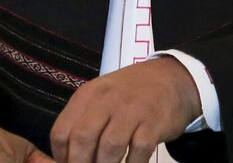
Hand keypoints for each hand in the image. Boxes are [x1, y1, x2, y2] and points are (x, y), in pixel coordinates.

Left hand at [49, 56, 201, 162]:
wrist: (170, 78)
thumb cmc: (130, 93)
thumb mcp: (101, 98)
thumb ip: (83, 120)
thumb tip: (67, 156)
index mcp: (88, 95)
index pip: (61, 131)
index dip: (61, 156)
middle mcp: (107, 100)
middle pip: (82, 139)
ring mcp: (132, 110)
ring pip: (109, 147)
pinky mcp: (154, 122)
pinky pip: (138, 150)